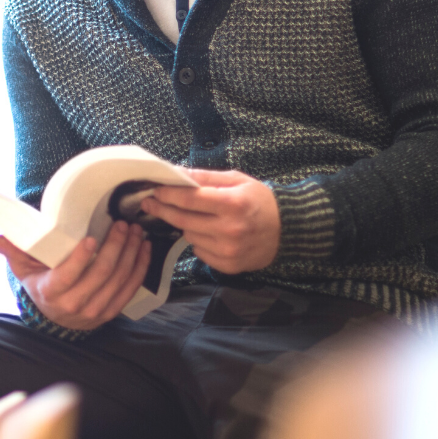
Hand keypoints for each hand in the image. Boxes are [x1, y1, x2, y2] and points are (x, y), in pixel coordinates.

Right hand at [0, 221, 150, 330]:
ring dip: (130, 253)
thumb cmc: (40, 283)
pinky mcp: (112, 311)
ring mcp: (96, 310)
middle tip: (122, 225)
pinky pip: (130, 288)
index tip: (91, 238)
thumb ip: (10, 250)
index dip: (81, 259)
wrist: (55, 317)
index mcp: (52, 292)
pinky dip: (140, 267)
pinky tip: (144, 248)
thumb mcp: (23, 268)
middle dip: (115, 247)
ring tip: (134, 232)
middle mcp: (75, 305)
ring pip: (118, 280)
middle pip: (100, 274)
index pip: (68, 276)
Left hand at [141, 168, 279, 273]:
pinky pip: (199, 252)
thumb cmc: (259, 200)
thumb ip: (205, 177)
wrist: (287, 231)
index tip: (154, 190)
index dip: (168, 194)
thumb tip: (176, 172)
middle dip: (164, 210)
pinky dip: (199, 242)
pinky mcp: (228, 266)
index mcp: (233, 204)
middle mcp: (230, 230)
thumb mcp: (237, 180)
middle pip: (183, 220)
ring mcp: (229, 251)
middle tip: (150, 202)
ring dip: (186, 226)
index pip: (190, 199)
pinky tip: (209, 233)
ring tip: (195, 217)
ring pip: (189, 236)